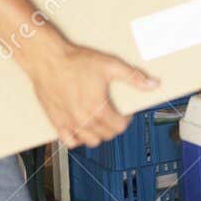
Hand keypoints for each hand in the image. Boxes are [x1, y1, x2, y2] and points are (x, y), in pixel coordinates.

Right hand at [18, 37, 158, 148]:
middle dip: (114, 127)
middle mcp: (82, 118)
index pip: (119, 127)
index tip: (126, 113)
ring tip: (100, 122)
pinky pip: (69, 141)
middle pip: (106, 135)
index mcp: (97, 107)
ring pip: (89, 141)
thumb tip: (152, 84)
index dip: (127, 120)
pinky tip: (82, 128)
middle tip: (114, 115)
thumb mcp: (110, 65)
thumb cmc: (75, 61)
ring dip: (98, 135)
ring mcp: (67, 122)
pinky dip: (78, 139)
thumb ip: (133, 77)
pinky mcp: (55, 121)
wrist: (47, 59)